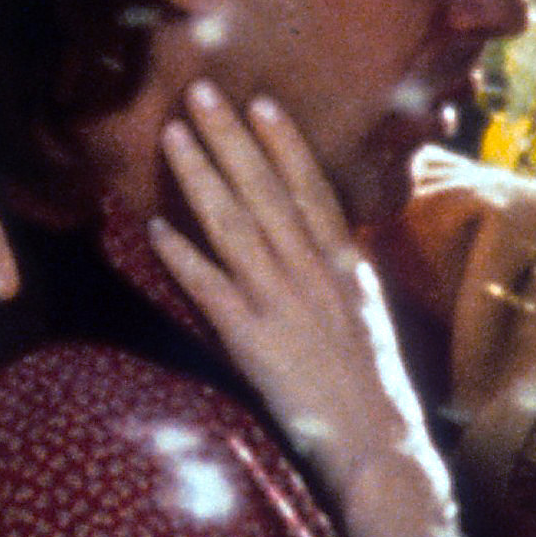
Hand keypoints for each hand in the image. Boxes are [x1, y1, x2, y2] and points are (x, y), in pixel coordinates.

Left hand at [145, 85, 450, 533]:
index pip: (310, 190)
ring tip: (173, 137)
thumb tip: (322, 238)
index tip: (260, 102)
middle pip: (265, 193)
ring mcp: (283, 304)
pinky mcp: (255, 342)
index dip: (283, 144)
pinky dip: (183, 257)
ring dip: (201, 178)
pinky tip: (155, 229)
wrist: (380, 445)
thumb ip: (339, 272)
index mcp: (345, 265)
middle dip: (230, 139)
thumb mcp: (367, 313)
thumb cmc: (374, 386)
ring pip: (235, 227)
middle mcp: (314, 273)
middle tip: (200, 92)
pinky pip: (212, 290)